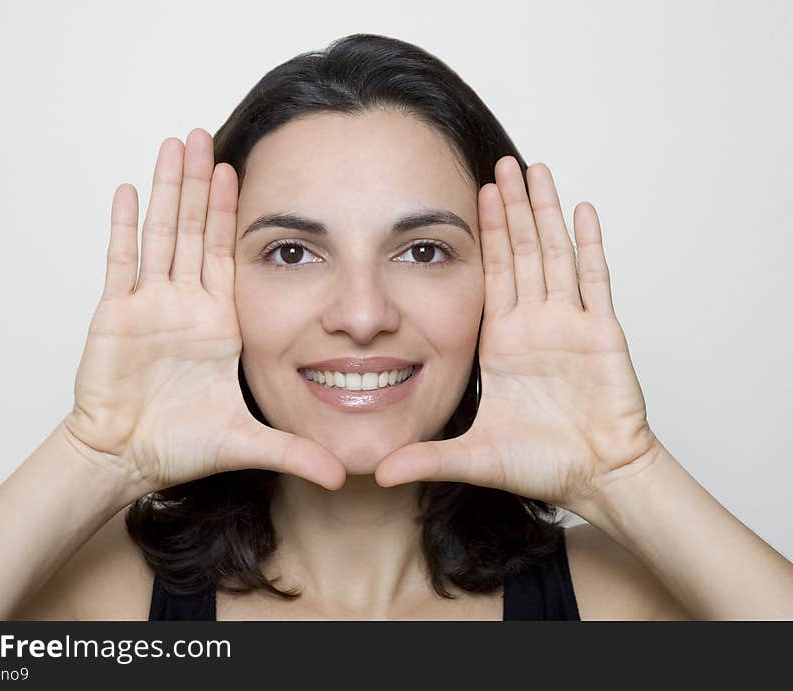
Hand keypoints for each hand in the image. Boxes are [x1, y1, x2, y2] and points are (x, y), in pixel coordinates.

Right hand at [63, 129, 345, 493]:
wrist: (128, 460)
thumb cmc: (180, 446)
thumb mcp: (246, 441)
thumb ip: (294, 454)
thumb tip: (345, 476)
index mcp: (218, 322)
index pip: (226, 254)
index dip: (229, 212)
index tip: (239, 170)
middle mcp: (185, 305)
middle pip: (192, 230)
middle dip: (199, 183)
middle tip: (205, 134)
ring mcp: (149, 305)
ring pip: (160, 233)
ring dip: (167, 190)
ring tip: (173, 144)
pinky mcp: (115, 316)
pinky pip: (121, 263)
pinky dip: (123, 226)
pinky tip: (126, 189)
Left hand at [374, 156, 660, 509]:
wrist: (595, 478)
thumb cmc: (542, 465)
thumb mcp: (473, 456)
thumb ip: (426, 459)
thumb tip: (377, 473)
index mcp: (503, 342)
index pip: (491, 275)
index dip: (485, 235)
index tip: (474, 195)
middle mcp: (535, 325)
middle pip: (522, 252)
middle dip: (511, 208)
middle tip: (501, 163)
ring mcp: (569, 325)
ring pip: (555, 254)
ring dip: (544, 212)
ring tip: (534, 170)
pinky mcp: (602, 334)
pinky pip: (595, 281)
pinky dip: (589, 244)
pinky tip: (581, 209)